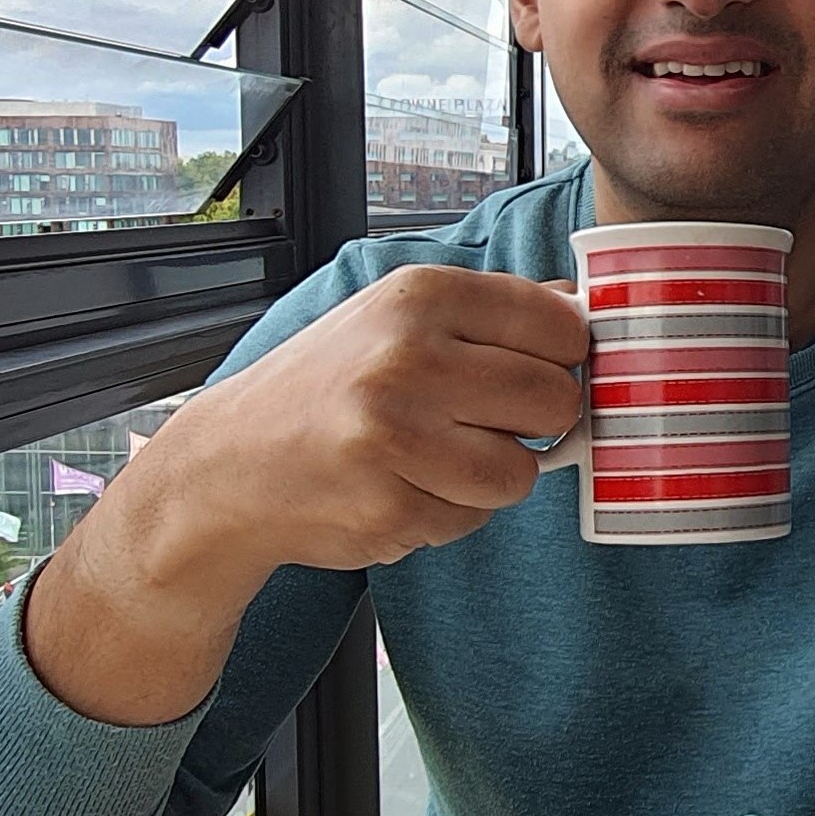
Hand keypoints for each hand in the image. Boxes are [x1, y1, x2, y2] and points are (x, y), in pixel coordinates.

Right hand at [26, 264, 584, 724]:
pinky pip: (473, 520)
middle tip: (480, 420)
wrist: (230, 464)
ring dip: (490, 476)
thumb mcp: (397, 319)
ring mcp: (396, 436)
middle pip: (555, 399)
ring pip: (522, 471)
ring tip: (433, 458)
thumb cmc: (327, 386)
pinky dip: (448, 512)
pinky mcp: (389, 506)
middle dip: (533, 420)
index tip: (532, 368)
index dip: (560, 357)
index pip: (559, 325)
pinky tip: (398, 488)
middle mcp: (407, 357)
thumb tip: (585, 308)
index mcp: (418, 295)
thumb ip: (493, 312)